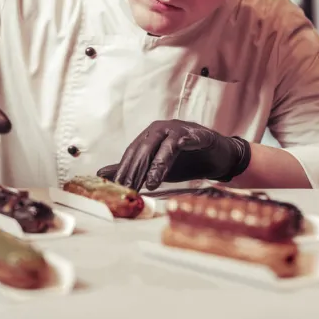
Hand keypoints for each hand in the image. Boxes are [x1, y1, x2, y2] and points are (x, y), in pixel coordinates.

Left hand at [96, 119, 251, 190]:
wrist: (216, 158)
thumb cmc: (185, 162)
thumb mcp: (156, 169)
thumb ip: (132, 170)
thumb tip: (102, 175)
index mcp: (149, 135)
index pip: (132, 153)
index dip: (124, 170)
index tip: (117, 189)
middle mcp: (161, 129)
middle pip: (144, 149)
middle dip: (136, 170)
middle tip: (130, 188)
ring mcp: (179, 129)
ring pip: (163, 145)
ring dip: (156, 165)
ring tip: (150, 184)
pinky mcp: (197, 134)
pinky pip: (185, 140)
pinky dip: (179, 146)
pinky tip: (173, 159)